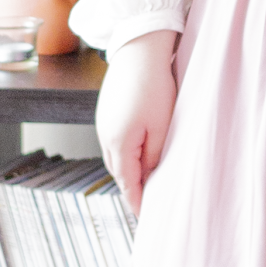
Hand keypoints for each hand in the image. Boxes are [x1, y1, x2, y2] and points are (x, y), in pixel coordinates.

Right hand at [96, 29, 178, 214]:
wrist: (139, 49)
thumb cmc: (154, 85)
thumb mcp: (162, 127)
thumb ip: (155, 156)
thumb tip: (150, 176)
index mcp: (119, 143)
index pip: (128, 184)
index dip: (138, 202)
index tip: (146, 217)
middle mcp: (106, 136)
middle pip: (119, 173)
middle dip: (132, 189)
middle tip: (147, 204)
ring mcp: (104, 122)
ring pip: (116, 157)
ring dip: (129, 170)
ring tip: (146, 181)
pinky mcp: (107, 111)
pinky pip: (115, 141)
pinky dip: (126, 153)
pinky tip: (139, 152)